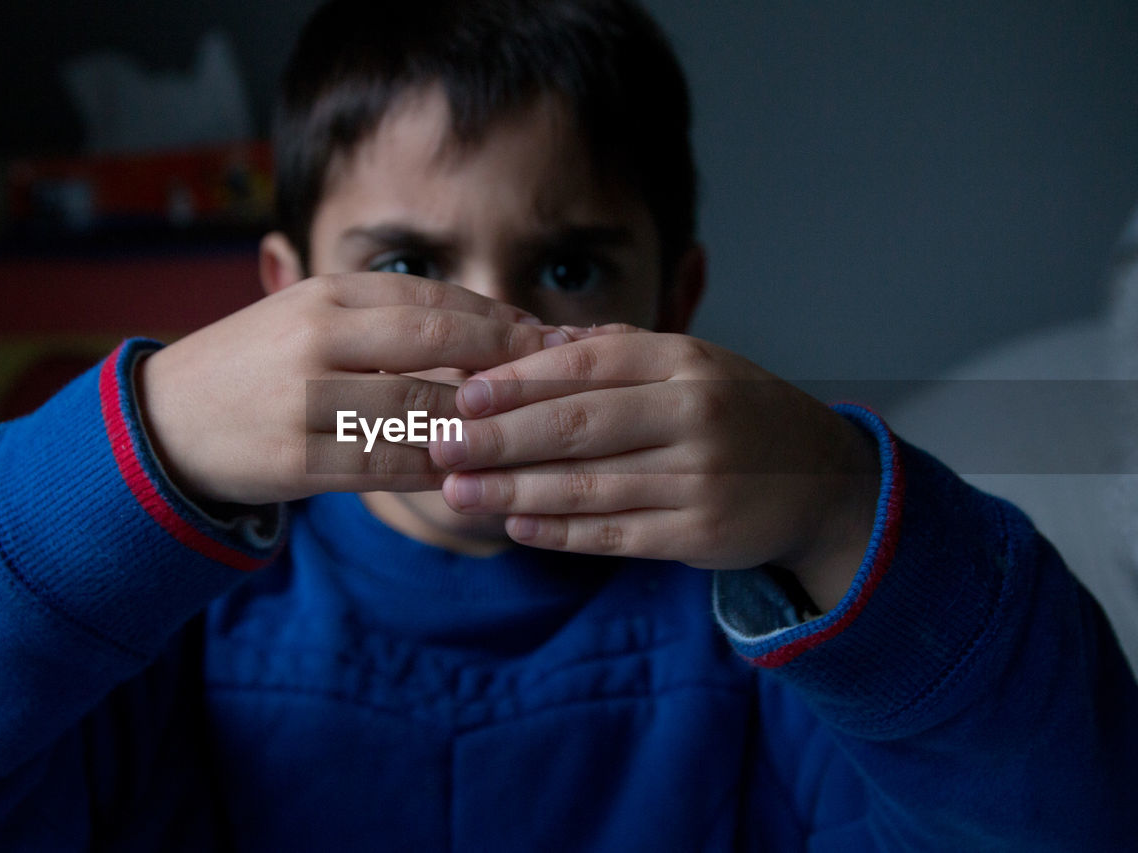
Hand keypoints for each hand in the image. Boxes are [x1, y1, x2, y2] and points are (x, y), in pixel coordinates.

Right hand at [137, 273, 564, 506]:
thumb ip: (385, 321)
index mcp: (324, 295)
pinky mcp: (296, 461)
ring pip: (418, 410)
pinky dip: (438, 471)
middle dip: (507, 361)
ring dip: (480, 423)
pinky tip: (472, 474)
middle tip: (558, 378)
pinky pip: (388, 469)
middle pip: (436, 343)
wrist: (167, 423)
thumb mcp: (310, 320)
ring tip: (529, 432)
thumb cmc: (257, 367)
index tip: (549, 336)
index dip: (498, 318)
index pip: (432, 298)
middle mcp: (316, 338)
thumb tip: (486, 332)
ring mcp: (304, 401)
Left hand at [429, 326, 879, 610]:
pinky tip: (515, 525)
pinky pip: (615, 533)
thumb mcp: (689, 364)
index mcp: (686, 362)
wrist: (819, 479)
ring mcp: (701, 479)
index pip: (588, 364)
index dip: (519, 381)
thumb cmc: (733, 410)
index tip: (462, 394)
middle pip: (579, 426)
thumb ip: (616, 352)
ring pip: (588, 486)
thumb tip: (531, 345)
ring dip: (515, 491)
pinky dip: (560, 531)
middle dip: (500, 438)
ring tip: (458, 492)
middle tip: (440, 445)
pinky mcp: (699, 535)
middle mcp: (695, 415)